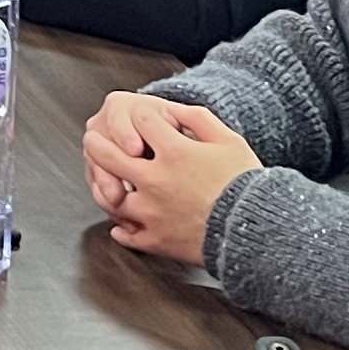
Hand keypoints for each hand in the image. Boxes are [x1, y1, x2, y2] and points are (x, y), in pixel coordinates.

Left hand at [86, 90, 259, 261]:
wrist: (256, 231)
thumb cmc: (246, 186)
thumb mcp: (229, 141)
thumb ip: (199, 119)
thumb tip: (175, 110)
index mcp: (174, 152)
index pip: (140, 122)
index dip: (139, 116)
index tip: (140, 120)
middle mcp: (156, 180)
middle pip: (110, 156)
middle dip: (98, 144)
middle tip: (92, 140)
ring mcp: (152, 211)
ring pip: (113, 198)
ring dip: (106, 188)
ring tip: (106, 184)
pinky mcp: (156, 239)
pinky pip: (128, 234)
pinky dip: (123, 229)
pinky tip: (122, 224)